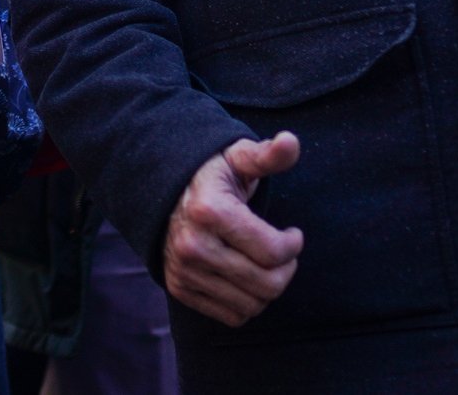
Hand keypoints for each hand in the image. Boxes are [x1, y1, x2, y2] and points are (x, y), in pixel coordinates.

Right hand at [163, 132, 303, 326]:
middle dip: (286, 269)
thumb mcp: (238, 157)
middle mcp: (192, 245)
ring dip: (268, 288)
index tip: (293, 234)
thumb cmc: (212, 173)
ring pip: (252, 305)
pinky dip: (248, 302)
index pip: (272, 252)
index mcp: (210, 210)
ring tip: (266, 263)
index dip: (293, 245)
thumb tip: (291, 141)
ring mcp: (184, 270)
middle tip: (284, 252)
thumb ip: (267, 155)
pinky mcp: (180, 288)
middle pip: (267, 284)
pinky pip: (232, 316)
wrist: (164, 191)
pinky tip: (246, 276)